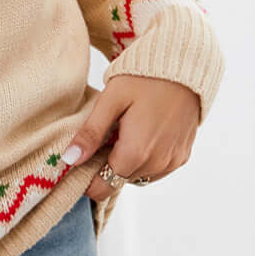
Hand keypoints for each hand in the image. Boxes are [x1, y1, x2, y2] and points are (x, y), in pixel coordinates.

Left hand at [63, 74, 201, 201]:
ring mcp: (172, 162)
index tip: (81, 159)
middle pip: (119, 182)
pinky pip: (156, 169)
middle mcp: (156, 164)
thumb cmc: (144, 78)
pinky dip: (144, 159)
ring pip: (137, 177)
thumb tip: (70, 160)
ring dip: (126, 163)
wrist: (184, 67)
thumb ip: (91, 133)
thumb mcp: (111, 100)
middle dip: (105, 167)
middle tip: (102, 136)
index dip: (87, 179)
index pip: (103, 188)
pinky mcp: (182, 156)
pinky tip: (142, 134)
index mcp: (136, 153)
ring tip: (123, 132)